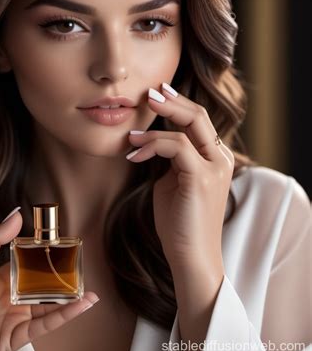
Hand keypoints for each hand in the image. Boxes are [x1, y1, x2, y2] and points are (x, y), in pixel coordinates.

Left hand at [0, 208, 99, 350]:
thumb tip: (16, 214)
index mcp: (0, 279)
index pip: (28, 264)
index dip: (43, 255)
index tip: (60, 244)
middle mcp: (11, 297)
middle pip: (43, 285)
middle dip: (61, 278)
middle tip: (79, 266)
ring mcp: (16, 317)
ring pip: (49, 306)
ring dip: (71, 299)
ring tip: (90, 289)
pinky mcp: (18, 336)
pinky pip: (46, 325)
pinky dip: (66, 315)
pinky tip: (82, 304)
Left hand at [126, 83, 234, 274]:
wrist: (190, 256)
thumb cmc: (178, 222)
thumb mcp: (172, 182)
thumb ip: (169, 160)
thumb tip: (151, 143)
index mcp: (215, 159)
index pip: (199, 120)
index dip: (178, 104)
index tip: (157, 94)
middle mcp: (220, 159)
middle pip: (199, 115)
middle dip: (171, 101)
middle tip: (148, 93)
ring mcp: (214, 168)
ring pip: (189, 126)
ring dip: (154, 127)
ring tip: (131, 135)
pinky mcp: (201, 179)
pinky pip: (176, 146)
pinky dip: (152, 145)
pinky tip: (135, 154)